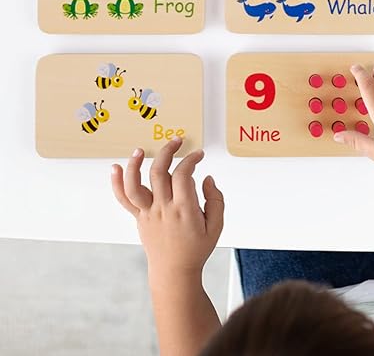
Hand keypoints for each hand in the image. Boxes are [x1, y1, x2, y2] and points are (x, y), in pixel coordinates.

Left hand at [111, 137, 223, 277]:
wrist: (174, 272)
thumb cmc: (196, 249)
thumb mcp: (216, 226)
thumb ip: (216, 200)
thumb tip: (207, 179)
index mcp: (184, 210)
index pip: (184, 175)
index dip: (191, 160)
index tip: (198, 155)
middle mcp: (163, 209)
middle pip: (159, 173)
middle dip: (168, 152)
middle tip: (177, 141)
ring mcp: (148, 213)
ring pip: (135, 185)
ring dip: (135, 165)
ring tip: (140, 150)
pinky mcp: (139, 218)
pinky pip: (124, 199)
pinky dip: (116, 184)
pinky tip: (115, 169)